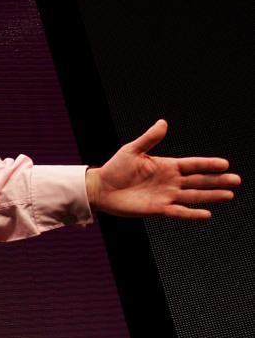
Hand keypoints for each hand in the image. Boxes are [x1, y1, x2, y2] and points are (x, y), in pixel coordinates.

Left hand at [86, 120, 238, 218]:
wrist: (101, 189)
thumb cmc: (115, 168)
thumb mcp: (132, 150)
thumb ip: (149, 138)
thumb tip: (163, 122)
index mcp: (167, 166)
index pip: (193, 164)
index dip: (208, 164)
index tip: (225, 164)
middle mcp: (171, 181)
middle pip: (199, 181)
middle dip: (217, 181)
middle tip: (236, 180)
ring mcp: (166, 195)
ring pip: (194, 196)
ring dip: (211, 196)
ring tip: (229, 195)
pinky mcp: (158, 209)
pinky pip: (179, 212)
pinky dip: (192, 214)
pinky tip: (207, 214)